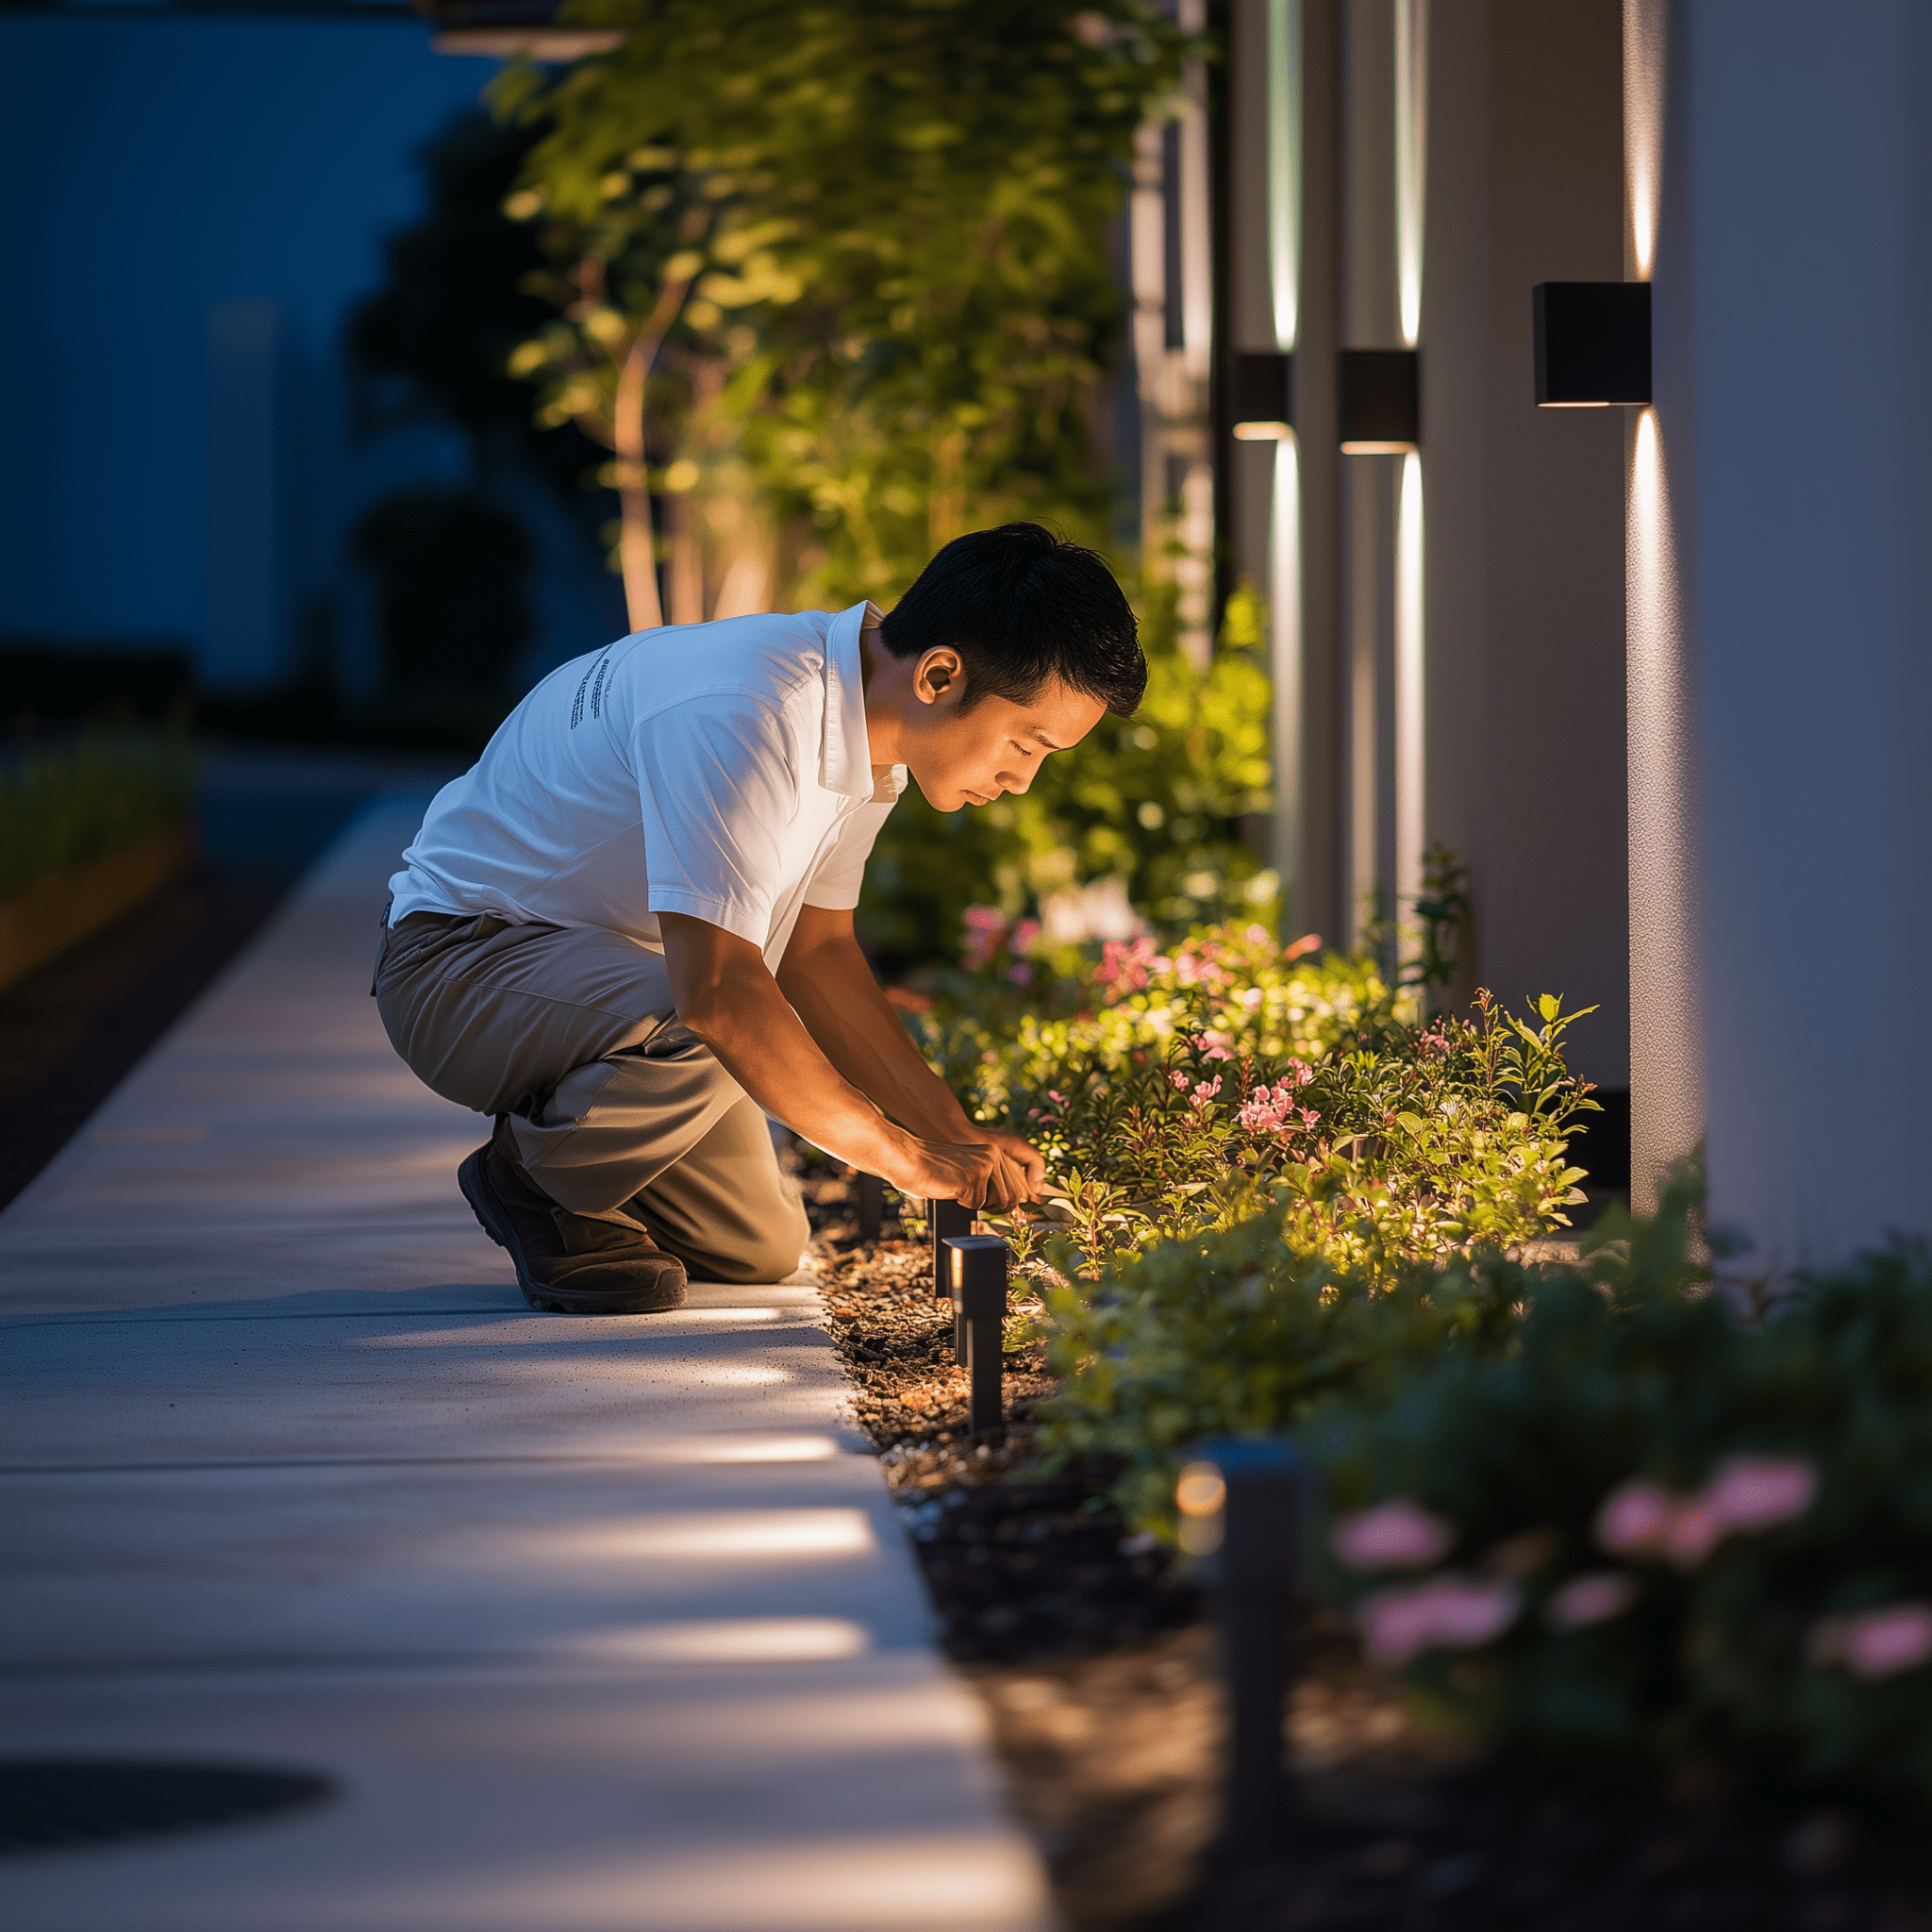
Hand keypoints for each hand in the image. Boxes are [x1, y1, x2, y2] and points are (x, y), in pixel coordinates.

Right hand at [888, 1133, 1040, 1213]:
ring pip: (997, 1204)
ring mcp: (984, 1167)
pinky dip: (961, 1204)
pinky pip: (976, 1206)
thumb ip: (989, 1181)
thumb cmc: (932, 1169)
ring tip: (957, 1191)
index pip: (1014, 1188)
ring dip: (977, 1205)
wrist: (907, 1160)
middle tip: (967, 1199)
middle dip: (991, 1207)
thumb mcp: (968, 1171)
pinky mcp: (972, 1179)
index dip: (1000, 1204)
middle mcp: (993, 1156)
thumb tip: (1010, 1205)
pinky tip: (948, 1189)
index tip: (983, 1203)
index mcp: (994, 1152)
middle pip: (1011, 1199)